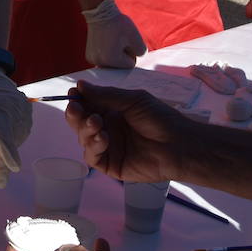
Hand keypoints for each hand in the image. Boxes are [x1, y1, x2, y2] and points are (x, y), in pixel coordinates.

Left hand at [0, 68, 31, 187]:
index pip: (2, 136)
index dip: (7, 152)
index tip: (14, 167)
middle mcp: (12, 114)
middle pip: (9, 143)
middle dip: (2, 157)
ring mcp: (22, 113)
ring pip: (16, 138)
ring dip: (7, 143)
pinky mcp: (28, 112)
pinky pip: (20, 131)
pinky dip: (13, 134)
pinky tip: (5, 124)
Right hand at [65, 82, 189, 183]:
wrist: (178, 145)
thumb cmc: (160, 119)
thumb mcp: (133, 100)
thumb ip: (106, 95)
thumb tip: (79, 85)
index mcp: (112, 111)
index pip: (87, 104)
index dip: (78, 100)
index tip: (73, 94)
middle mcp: (107, 128)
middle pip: (80, 122)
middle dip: (75, 114)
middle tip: (76, 108)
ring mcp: (108, 147)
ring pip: (83, 138)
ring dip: (85, 129)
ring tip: (97, 123)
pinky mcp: (110, 165)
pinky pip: (92, 156)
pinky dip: (92, 146)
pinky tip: (102, 138)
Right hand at [81, 0, 146, 68]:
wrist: (100, 13)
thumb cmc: (118, 24)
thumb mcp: (136, 37)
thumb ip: (142, 52)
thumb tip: (136, 59)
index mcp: (111, 60)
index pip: (130, 64)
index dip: (132, 52)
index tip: (126, 41)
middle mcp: (100, 63)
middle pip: (120, 66)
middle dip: (123, 55)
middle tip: (119, 40)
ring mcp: (93, 60)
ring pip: (112, 63)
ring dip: (115, 54)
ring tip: (112, 40)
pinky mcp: (89, 56)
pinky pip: (104, 60)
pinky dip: (107, 53)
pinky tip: (105, 42)